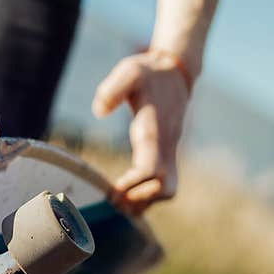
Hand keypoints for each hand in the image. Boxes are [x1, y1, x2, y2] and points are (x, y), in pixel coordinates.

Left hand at [91, 51, 191, 214]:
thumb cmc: (148, 73)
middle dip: (141, 200)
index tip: (113, 190)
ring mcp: (170, 151)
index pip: (151, 169)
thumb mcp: (129, 71)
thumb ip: (112, 89)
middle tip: (114, 201)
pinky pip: (164, 185)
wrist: (174, 72)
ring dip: (144, 202)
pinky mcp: (167, 155)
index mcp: (154, 130)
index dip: (133, 185)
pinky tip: (125, 194)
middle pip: (165, 188)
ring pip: (167, 190)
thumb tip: (99, 111)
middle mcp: (166, 145)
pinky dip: (147, 196)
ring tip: (117, 201)